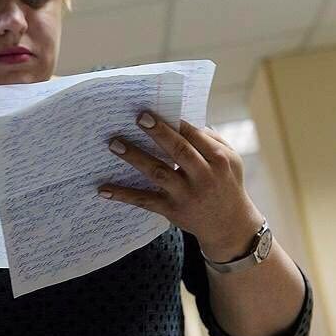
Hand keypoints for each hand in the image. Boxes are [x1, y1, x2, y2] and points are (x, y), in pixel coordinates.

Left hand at [98, 111, 263, 261]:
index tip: (154, 109)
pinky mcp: (172, 210)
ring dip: (135, 157)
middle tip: (138, 117)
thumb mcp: (231, 160)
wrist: (230, 226)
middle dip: (158, 133)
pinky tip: (103, 189)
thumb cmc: (226, 183)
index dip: (174, 122)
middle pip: (178, 151)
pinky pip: (145, 200)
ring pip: (158, 173)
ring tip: (115, 144)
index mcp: (218, 159)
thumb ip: (210, 138)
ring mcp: (187, 194)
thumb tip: (182, 119)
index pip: (194, 136)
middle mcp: (204, 176)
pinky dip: (124, 195)